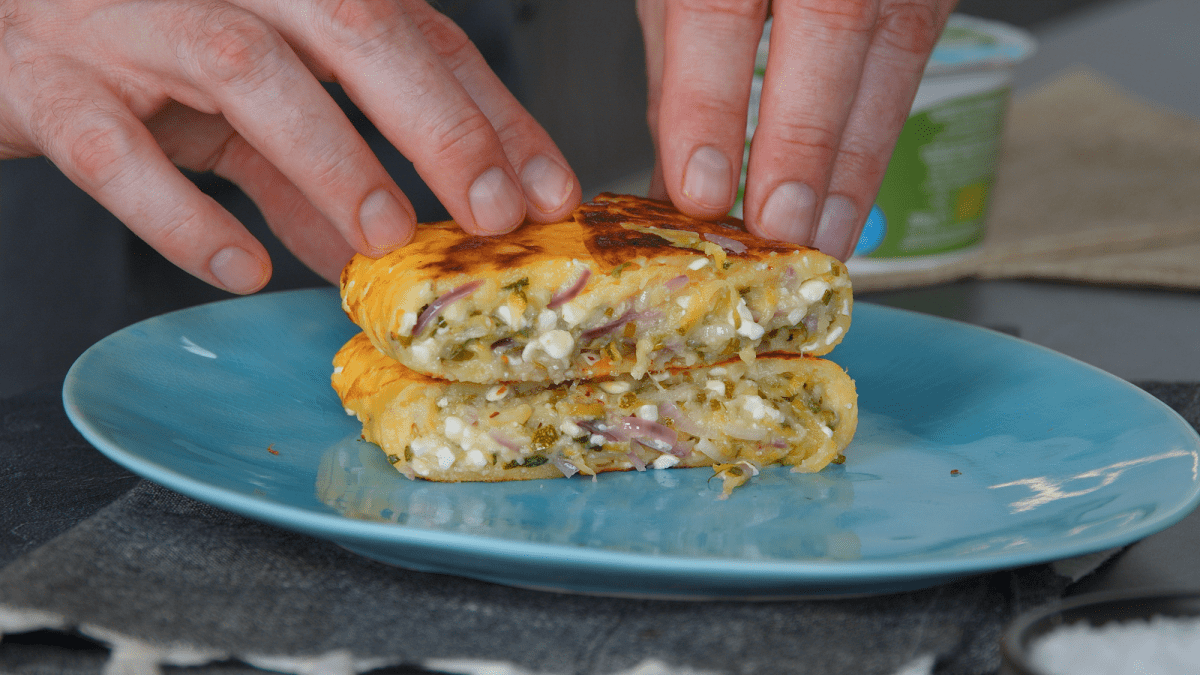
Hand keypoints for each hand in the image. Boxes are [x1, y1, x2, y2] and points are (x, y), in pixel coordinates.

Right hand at [0, 0, 580, 290]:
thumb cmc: (134, 51)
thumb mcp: (244, 107)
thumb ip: (309, 176)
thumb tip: (375, 260)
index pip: (418, 33)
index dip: (493, 113)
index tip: (552, 191)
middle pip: (354, 25)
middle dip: (439, 122)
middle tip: (497, 211)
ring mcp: (128, 21)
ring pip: (248, 71)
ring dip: (330, 158)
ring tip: (385, 236)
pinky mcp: (45, 82)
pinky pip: (115, 149)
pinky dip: (183, 215)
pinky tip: (242, 267)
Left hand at [637, 0, 953, 259]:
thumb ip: (680, 65)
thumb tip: (676, 178)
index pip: (719, 7)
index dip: (708, 101)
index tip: (699, 187)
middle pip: (828, 25)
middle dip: (803, 142)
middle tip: (778, 234)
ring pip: (892, 47)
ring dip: (857, 159)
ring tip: (823, 241)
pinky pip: (914, 52)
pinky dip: (880, 133)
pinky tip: (856, 194)